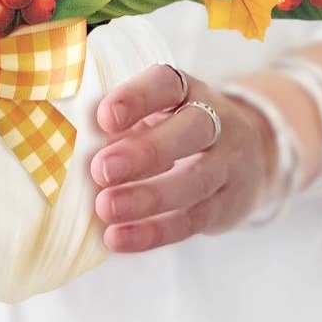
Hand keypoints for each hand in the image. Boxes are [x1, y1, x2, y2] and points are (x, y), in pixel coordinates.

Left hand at [91, 65, 276, 252]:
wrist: (248, 155)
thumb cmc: (174, 128)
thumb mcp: (155, 112)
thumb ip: (122, 123)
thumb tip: (73, 142)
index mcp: (187, 90)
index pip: (167, 83)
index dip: (137, 98)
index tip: (103, 117)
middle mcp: (216, 121)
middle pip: (191, 130)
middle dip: (145, 151)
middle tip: (101, 169)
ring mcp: (228, 164)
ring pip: (194, 180)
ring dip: (147, 197)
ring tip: (105, 208)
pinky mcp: (227, 205)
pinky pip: (192, 221)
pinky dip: (153, 232)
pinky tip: (118, 238)